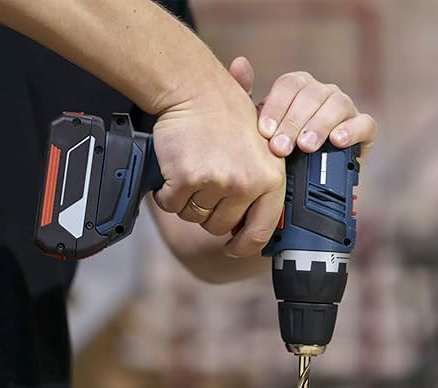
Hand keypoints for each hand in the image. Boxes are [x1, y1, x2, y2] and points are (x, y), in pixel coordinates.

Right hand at [153, 71, 284, 257]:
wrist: (193, 88)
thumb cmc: (225, 115)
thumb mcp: (259, 150)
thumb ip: (258, 188)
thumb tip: (248, 230)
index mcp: (270, 179)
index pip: (260, 231)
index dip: (244, 246)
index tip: (232, 248)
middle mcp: (246, 184)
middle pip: (219, 227)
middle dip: (208, 213)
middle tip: (204, 186)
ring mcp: (216, 182)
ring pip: (194, 216)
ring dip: (187, 201)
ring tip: (191, 171)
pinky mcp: (186, 179)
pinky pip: (171, 204)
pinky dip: (167, 193)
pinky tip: (174, 170)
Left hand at [228, 57, 376, 163]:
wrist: (303, 183)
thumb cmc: (279, 151)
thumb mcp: (259, 130)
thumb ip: (247, 98)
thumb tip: (239, 63)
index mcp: (298, 89)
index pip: (288, 85)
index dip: (276, 107)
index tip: (265, 132)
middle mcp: (322, 93)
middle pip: (311, 95)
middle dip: (293, 123)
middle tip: (280, 149)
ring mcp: (345, 109)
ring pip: (337, 104)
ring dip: (319, 125)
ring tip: (306, 146)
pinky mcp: (364, 130)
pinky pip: (364, 123)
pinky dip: (352, 130)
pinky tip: (337, 141)